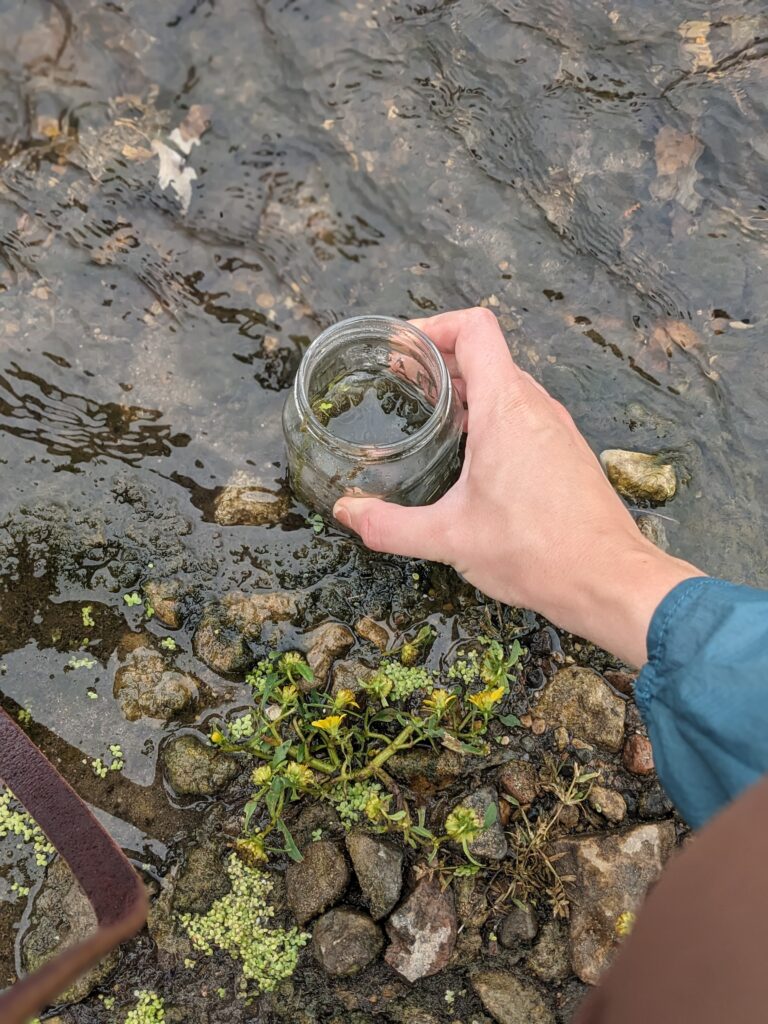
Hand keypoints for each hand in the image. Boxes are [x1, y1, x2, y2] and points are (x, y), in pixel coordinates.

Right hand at [333, 308, 703, 665]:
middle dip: (439, 361)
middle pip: (486, 354)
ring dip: (467, 389)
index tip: (402, 349)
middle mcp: (536, 407)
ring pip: (507, 385)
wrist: (609, 580)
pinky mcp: (565, 453)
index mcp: (507, 408)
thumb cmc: (539, 552)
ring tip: (429, 415)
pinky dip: (491, 416)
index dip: (433, 326)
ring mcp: (556, 428)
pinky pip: (525, 414)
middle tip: (401, 383)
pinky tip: (469, 455)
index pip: (474, 328)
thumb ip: (390, 525)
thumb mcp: (450, 539)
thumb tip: (348, 514)